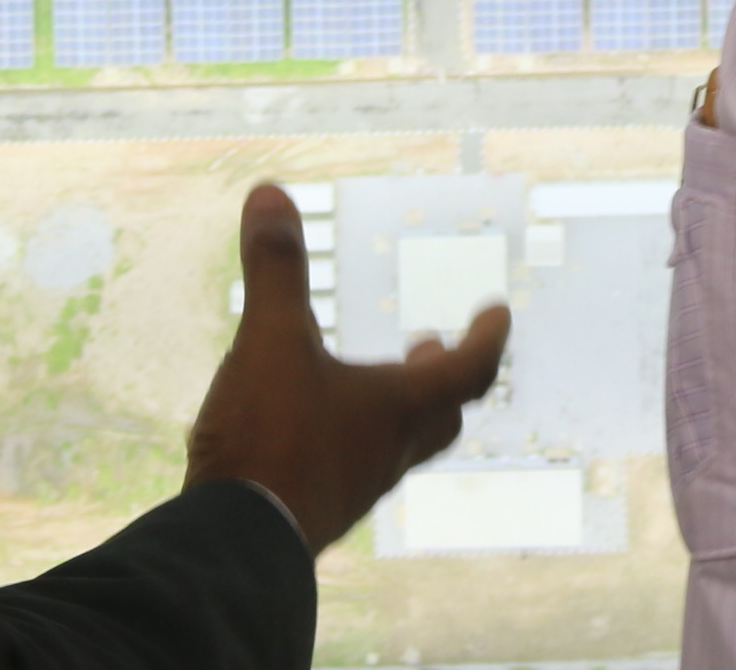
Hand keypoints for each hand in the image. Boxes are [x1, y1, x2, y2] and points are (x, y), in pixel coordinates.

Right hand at [182, 182, 510, 551]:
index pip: (470, 370)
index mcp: (398, 408)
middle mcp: (388, 451)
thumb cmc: (270, 440)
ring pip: (394, 445)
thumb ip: (275, 269)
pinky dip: (346, 435)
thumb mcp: (269, 339)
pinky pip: (348, 466)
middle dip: (441, 376)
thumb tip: (272, 192)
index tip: (499, 312)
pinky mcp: (315, 509)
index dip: (488, 336)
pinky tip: (307, 425)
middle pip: (439, 416)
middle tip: (428, 346)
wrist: (236, 543)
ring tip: (365, 380)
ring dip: (391, 406)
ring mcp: (354, 487)